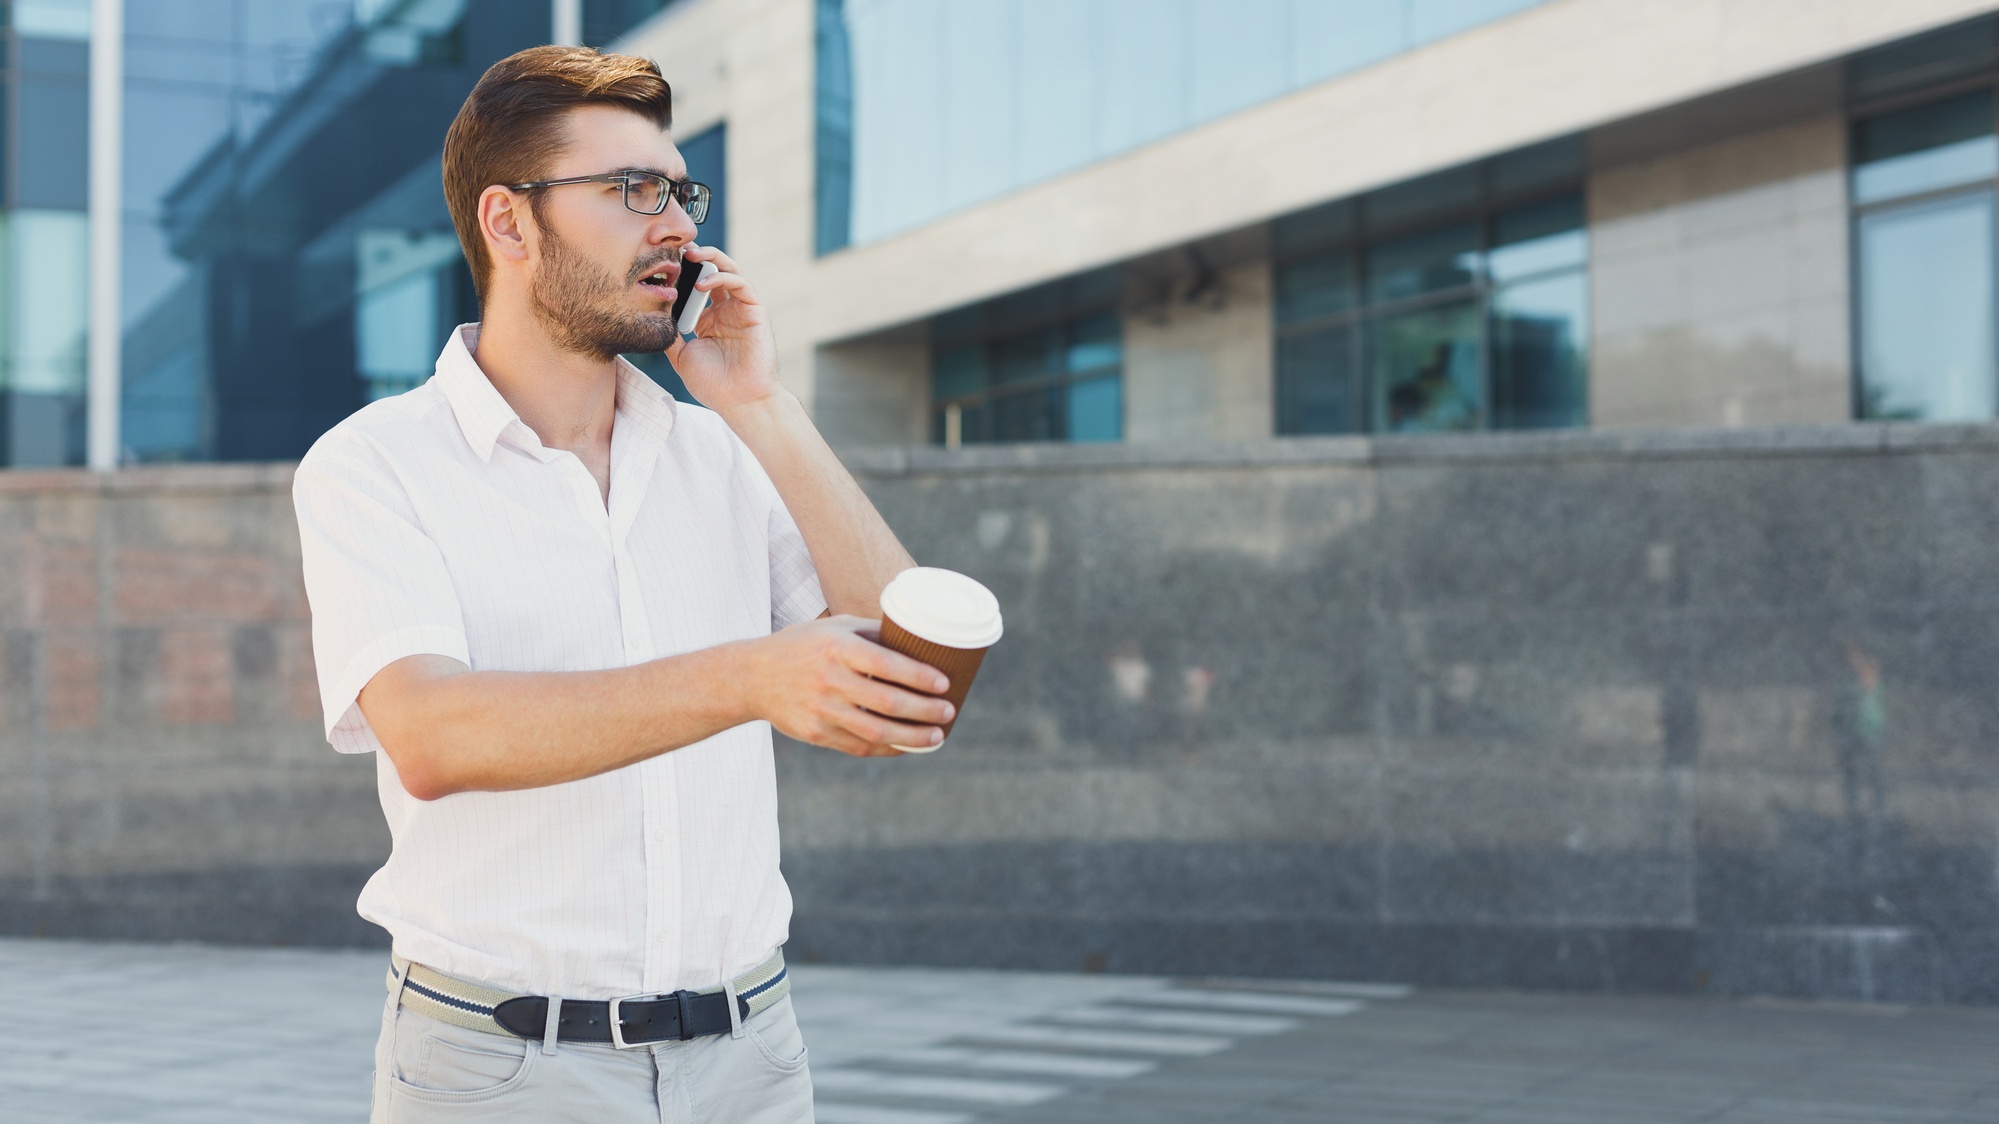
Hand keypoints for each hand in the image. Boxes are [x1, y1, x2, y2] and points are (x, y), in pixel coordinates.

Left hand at [663, 244, 782, 411]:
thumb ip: (670, 335)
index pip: (695, 287)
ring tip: (690, 255)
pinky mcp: (755, 311)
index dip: (681, 273)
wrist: (739, 401)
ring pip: (729, 271)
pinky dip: (722, 278)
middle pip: (711, 273)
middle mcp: (726, 311)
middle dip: (695, 258)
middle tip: (675, 249)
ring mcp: (741, 310)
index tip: (661, 264)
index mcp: (710, 320)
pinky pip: (741, 285)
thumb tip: (651, 317)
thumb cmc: (714, 384)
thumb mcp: (681, 356)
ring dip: (710, 259)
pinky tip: (702, 284)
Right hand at [745, 615, 954, 756]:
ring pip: (876, 732)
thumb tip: (919, 637)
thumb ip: (873, 632)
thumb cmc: (803, 645)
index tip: (945, 684)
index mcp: (838, 647)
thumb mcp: (834, 627)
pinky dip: (888, 749)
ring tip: (937, 735)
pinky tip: (908, 745)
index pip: (888, 664)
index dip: (920, 677)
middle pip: (888, 702)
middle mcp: (829, 679)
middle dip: (925, 710)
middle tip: (949, 711)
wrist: (753, 677)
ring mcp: (821, 710)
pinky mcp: (815, 733)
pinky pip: (859, 747)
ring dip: (913, 737)